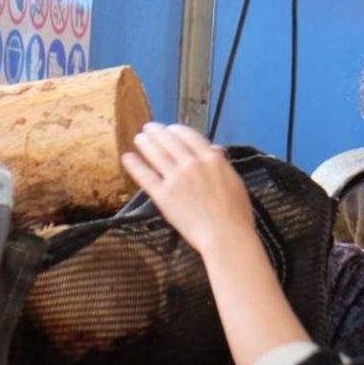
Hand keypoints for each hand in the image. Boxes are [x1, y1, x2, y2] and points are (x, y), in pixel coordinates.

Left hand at [122, 123, 256, 257]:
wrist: (225, 236)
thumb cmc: (236, 214)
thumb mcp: (236, 182)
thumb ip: (222, 164)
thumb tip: (216, 150)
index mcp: (211, 159)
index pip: (189, 136)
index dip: (177, 130)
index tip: (171, 129)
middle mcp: (192, 164)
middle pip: (170, 141)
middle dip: (157, 132)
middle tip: (149, 128)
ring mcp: (176, 179)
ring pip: (156, 154)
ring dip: (145, 143)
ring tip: (139, 138)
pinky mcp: (163, 196)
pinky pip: (145, 176)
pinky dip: (135, 165)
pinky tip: (127, 158)